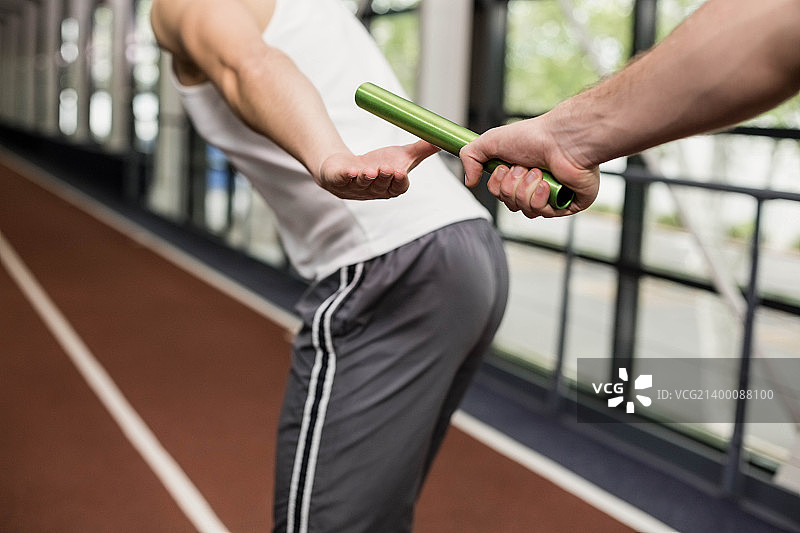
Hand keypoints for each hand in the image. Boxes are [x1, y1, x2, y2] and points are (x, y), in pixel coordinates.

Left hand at [316, 140, 439, 199]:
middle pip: (381, 186)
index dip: (399, 182)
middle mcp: (374, 190)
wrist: (346, 168)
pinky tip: (349, 170)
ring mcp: (355, 188)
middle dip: (384, 178)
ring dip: (367, 178)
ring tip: (369, 170)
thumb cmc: (377, 164)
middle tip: (386, 168)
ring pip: (363, 184)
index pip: (398, 188)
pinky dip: (346, 175)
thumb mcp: (402, 156)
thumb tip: (442, 140)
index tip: (402, 172)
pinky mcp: (339, 181)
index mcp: (391, 187)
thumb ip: (422, 150)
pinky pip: (342, 180)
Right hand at [459, 117, 599, 217]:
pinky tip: (547, 183)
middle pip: (511, 205)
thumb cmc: (533, 136)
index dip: (498, 186)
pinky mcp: (569, 204)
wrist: (563, 138)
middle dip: (512, 187)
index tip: (504, 167)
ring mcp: (553, 196)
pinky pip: (545, 214)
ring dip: (526, 190)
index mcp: (520, 174)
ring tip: (537, 172)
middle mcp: (536, 186)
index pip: (500, 195)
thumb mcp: (490, 141)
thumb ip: (470, 156)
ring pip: (527, 211)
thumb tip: (469, 182)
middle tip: (522, 167)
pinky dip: (541, 198)